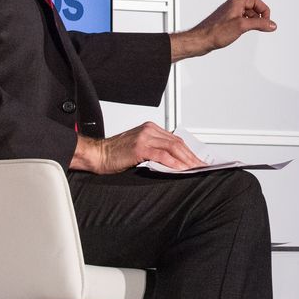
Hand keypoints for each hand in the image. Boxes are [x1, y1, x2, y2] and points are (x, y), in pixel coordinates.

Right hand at [71, 121, 202, 173]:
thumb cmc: (115, 154)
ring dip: (186, 160)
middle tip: (201, 167)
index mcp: (150, 128)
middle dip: (191, 156)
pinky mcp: (140, 147)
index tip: (198, 161)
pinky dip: (173, 162)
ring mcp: (145, 137)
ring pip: (173, 147)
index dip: (189, 151)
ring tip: (194, 169)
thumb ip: (156, 150)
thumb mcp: (139, 148)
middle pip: (177, 143)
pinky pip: (162, 155)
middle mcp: (149, 130)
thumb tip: (175, 161)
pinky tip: (180, 169)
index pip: (176, 139)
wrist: (97, 154)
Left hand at [171, 0, 276, 59]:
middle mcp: (233, 5)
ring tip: (259, 27)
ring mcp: (230, 13)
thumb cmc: (216, 31)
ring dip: (255, 17)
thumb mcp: (241, 26)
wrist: (202, 40)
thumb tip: (271, 24)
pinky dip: (249, 21)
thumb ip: (258, 24)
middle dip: (261, 10)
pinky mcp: (228, 21)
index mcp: (236, 2)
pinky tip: (249, 29)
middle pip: (252, 2)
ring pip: (248, 10)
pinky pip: (243, 17)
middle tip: (266, 22)